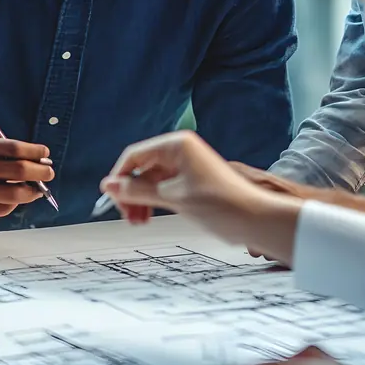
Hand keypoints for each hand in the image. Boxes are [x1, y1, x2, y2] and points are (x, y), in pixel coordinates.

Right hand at [0, 131, 54, 224]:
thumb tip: (34, 158)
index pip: (11, 148)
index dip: (33, 151)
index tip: (45, 153)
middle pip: (16, 170)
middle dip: (39, 171)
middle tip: (48, 172)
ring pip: (12, 194)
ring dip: (32, 191)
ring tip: (37, 188)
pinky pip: (2, 208)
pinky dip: (15, 202)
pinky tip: (18, 197)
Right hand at [100, 131, 301, 264]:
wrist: (255, 219)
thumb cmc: (222, 204)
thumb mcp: (172, 198)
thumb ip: (138, 191)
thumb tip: (109, 185)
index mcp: (176, 145)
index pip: (135, 155)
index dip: (119, 177)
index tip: (111, 198)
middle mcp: (181, 150)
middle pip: (141, 167)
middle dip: (131, 191)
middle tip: (127, 215)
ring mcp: (186, 164)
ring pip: (151, 179)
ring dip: (141, 199)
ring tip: (139, 220)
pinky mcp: (191, 179)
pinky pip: (164, 186)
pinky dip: (155, 201)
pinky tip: (151, 215)